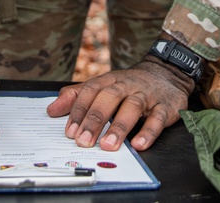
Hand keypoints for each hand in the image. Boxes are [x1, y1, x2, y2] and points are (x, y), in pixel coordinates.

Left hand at [46, 58, 193, 151]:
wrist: (167, 74)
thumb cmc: (129, 85)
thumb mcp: (103, 86)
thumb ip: (77, 96)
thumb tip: (51, 110)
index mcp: (110, 80)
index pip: (91, 91)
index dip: (79, 110)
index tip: (69, 131)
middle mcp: (127, 85)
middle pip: (109, 98)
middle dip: (95, 120)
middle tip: (83, 141)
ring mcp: (147, 95)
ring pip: (132, 107)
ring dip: (119, 127)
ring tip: (108, 145)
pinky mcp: (165, 106)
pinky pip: (157, 118)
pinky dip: (148, 132)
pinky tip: (139, 145)